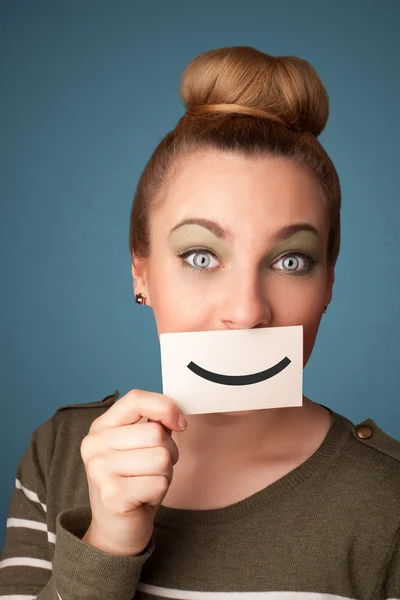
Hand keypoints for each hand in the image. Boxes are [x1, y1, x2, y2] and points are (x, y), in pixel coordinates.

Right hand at [80, 389, 186, 555]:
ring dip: (165, 474)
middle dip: (168, 451)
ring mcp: (100, 470)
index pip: (136, 399)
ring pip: (162, 458)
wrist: (116, 529)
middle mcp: (94, 445)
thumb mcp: (140, 446)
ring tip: (147, 482)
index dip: (165, 407)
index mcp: (101, 427)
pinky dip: (160, 491)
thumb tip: (176, 417)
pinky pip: (159, 483)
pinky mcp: (113, 495)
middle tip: (153, 469)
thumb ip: (154, 424)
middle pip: (156, 433)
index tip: (179, 423)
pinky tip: (143, 498)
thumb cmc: (134, 481)